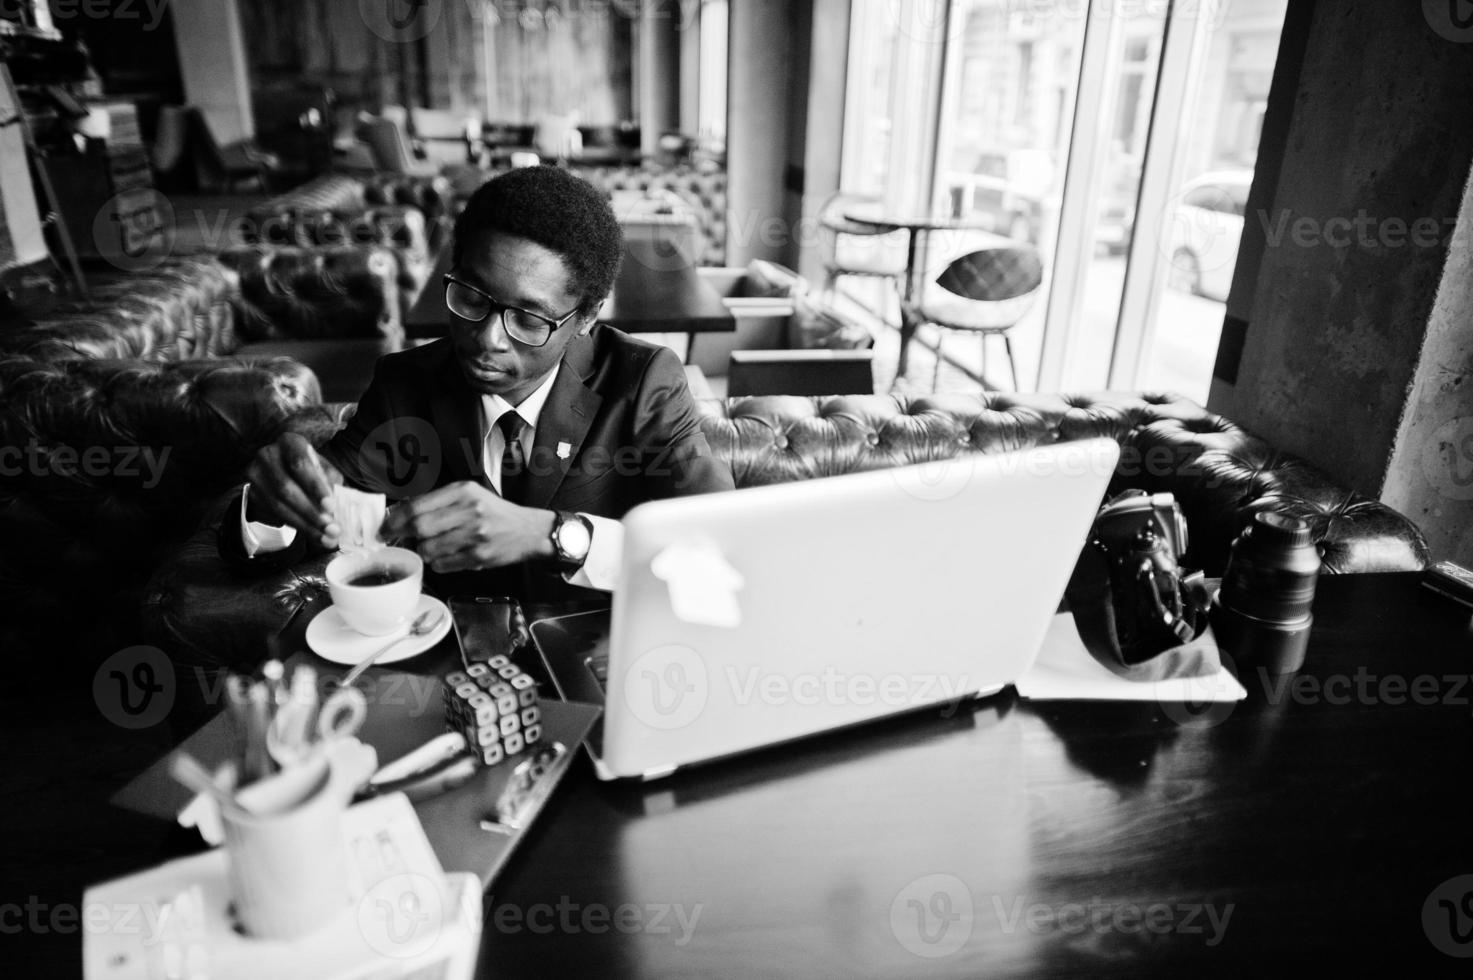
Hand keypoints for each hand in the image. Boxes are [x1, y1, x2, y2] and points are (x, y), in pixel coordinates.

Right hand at [245, 432, 344, 547]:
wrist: (282, 471)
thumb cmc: (310, 468)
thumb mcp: (323, 469)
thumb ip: (331, 482)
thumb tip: (336, 504)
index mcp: (290, 442)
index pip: (300, 463)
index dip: (315, 486)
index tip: (330, 506)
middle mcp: (268, 454)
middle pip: (286, 487)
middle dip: (310, 512)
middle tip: (331, 528)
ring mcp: (255, 474)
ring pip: (278, 505)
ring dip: (304, 524)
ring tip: (325, 537)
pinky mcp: (252, 493)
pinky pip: (273, 514)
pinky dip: (296, 527)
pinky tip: (313, 535)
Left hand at [382, 480, 554, 573]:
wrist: (529, 531)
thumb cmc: (494, 512)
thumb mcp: (470, 494)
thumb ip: (438, 501)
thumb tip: (399, 512)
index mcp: (464, 491)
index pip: (417, 505)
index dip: (394, 518)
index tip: (384, 526)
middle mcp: (470, 511)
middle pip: (419, 527)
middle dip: (403, 535)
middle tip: (397, 539)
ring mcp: (475, 535)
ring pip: (428, 549)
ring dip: (423, 551)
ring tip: (432, 546)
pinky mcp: (479, 556)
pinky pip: (443, 564)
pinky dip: (438, 563)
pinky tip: (447, 556)